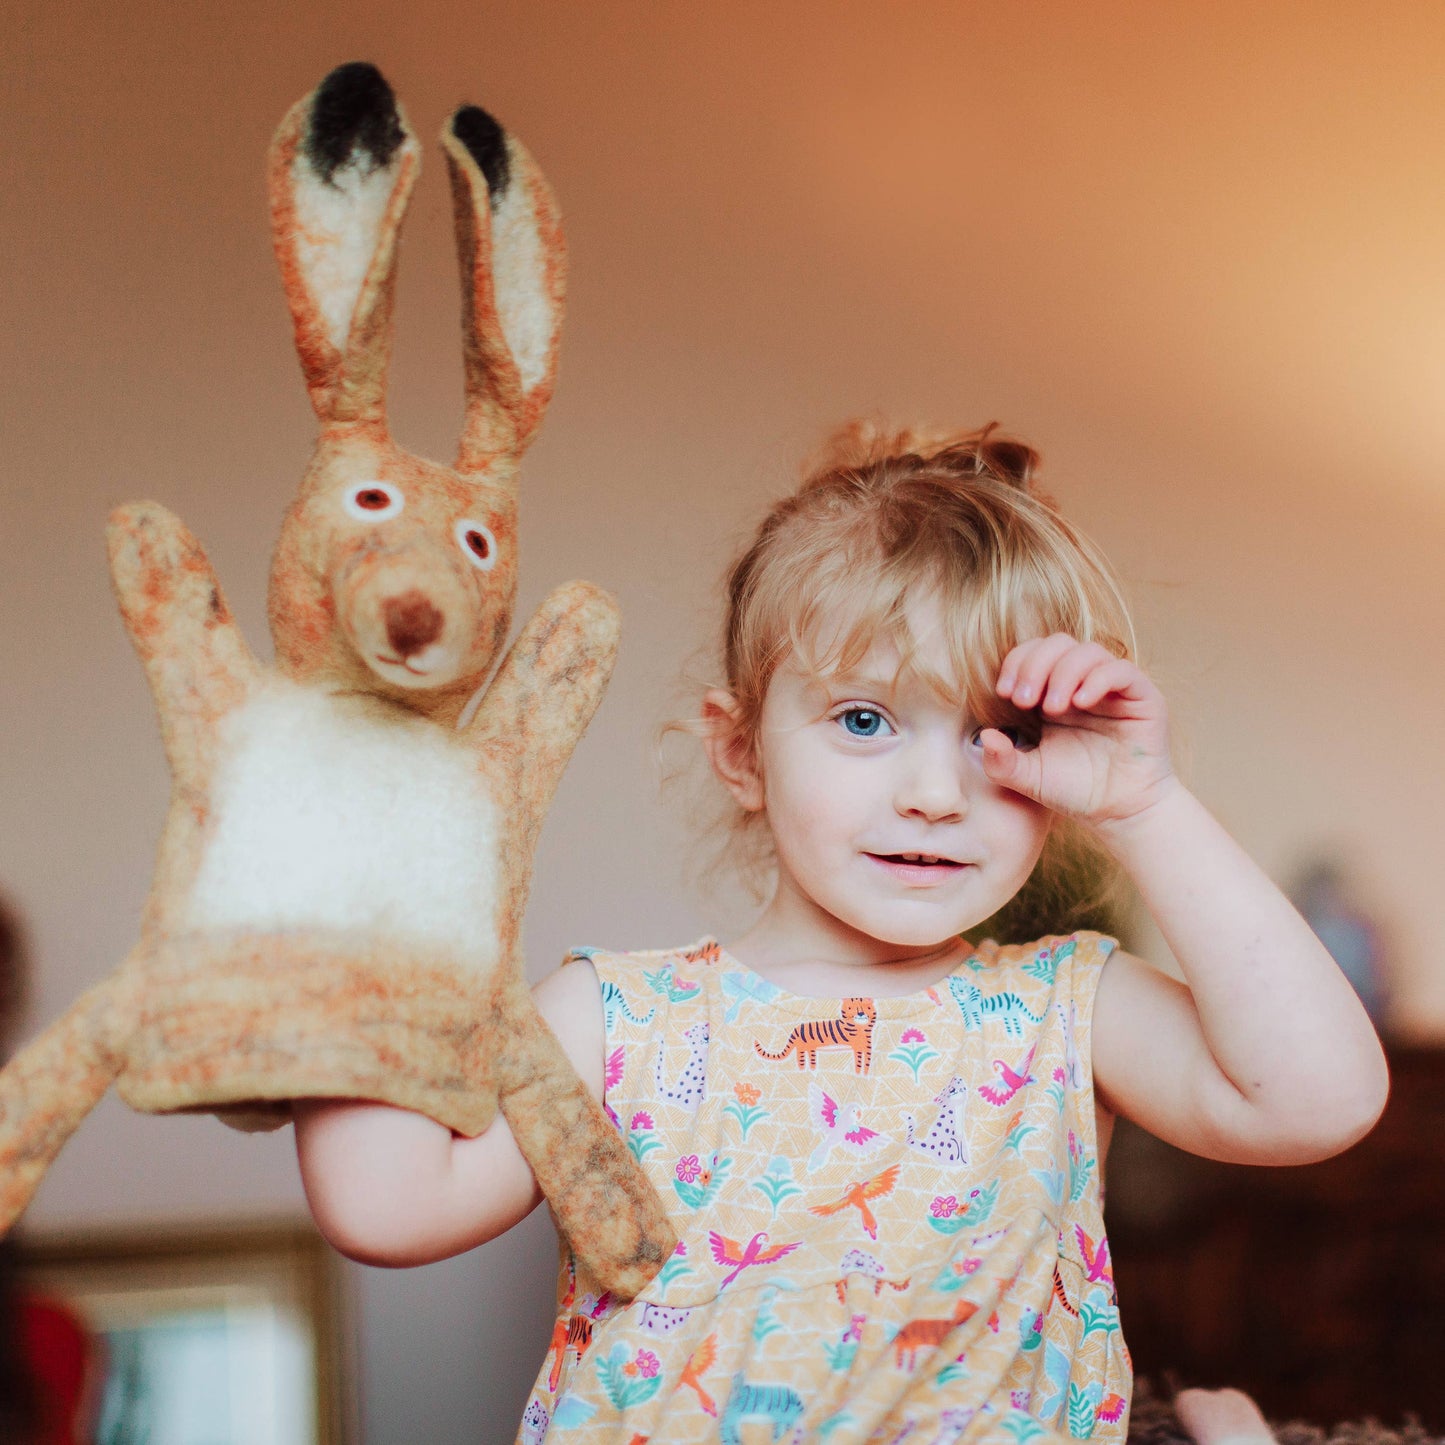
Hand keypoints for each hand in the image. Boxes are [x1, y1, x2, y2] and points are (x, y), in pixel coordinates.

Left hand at [983, 633, 1175, 831]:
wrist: (1118, 814)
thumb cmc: (1075, 791)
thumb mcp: (1029, 777)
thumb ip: (1002, 761)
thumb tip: (986, 735)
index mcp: (1053, 692)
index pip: (1034, 653)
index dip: (1017, 664)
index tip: (1005, 693)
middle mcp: (1083, 683)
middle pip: (1058, 644)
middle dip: (1035, 665)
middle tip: (1023, 700)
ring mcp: (1113, 688)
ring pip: (1088, 652)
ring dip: (1063, 673)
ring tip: (1053, 708)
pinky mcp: (1142, 698)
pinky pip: (1121, 671)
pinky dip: (1098, 680)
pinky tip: (1081, 703)